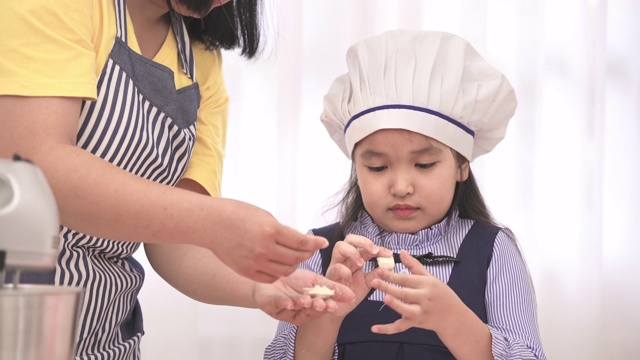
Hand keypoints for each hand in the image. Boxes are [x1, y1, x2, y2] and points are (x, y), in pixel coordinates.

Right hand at [206, 199, 329, 282]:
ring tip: (295, 258)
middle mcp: (264, 249)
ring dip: (294, 265)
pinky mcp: (247, 271)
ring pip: (285, 271)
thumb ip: (281, 231)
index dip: (315, 243)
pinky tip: (280, 265)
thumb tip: (298, 241)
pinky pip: (271, 278)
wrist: (211, 223)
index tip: (323, 243)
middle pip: (296, 258)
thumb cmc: (236, 214)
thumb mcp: (264, 216)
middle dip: (307, 254)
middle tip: (309, 250)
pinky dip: (279, 273)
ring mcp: (255, 262)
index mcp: (271, 231)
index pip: (301, 242)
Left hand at [252, 269, 355, 324]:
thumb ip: (333, 288)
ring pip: (295, 309)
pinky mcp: (272, 306)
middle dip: (315, 308)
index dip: (326, 307)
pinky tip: (289, 301)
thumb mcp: (317, 281)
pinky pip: (278, 305)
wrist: (270, 273)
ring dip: (301, 305)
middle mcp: (299, 311)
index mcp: (311, 306)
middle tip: (321, 304)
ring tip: (307, 300)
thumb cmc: (294, 279)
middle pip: (309, 311)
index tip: (333, 305)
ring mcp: (285, 310)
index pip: (321, 308)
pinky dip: (284, 303)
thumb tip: (352, 296)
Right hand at [324, 234, 391, 317]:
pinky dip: (344, 271)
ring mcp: (335, 265)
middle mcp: (344, 259)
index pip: (365, 246)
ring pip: (339, 247)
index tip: (389, 254)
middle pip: (350, 239)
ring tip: (362, 264)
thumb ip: (376, 273)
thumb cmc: (351, 294)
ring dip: (353, 252)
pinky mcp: (329, 276)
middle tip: (374, 251)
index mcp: (354, 259)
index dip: (377, 247)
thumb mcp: (367, 283)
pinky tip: (350, 278)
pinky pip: (335, 268)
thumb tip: (389, 266)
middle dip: (363, 242)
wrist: (339, 310)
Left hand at [370, 250, 466, 334]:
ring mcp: (420, 312)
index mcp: (426, 285)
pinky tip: (374, 328)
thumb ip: (414, 265)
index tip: (379, 270)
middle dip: (389, 287)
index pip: (406, 279)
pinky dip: (387, 329)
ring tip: (384, 298)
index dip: (392, 275)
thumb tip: (402, 252)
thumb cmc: (441, 294)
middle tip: (375, 281)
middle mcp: (424, 298)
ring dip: (395, 304)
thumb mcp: (430, 278)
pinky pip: (400, 327)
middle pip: (404, 293)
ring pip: (405, 309)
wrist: (453, 317)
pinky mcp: (416, 323)